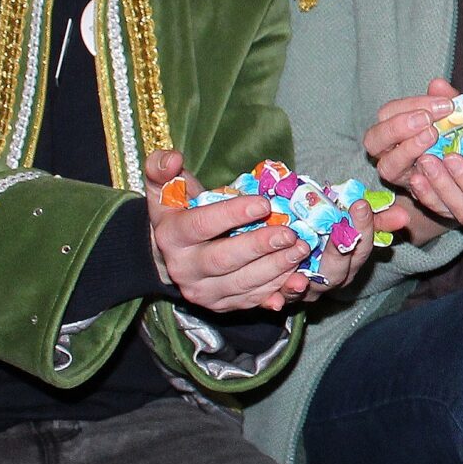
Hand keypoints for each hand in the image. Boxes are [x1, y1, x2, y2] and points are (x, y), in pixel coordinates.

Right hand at [144, 148, 314, 313]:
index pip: (200, 225)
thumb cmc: (177, 211)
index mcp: (171, 237)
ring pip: (242, 284)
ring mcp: (204, 292)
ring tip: (300, 249)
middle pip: (223, 260)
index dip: (232, 214)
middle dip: (259, 247)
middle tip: (290, 233)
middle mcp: (184, 269)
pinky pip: (252, 300)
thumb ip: (162, 168)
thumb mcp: (164, 187)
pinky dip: (277, 291)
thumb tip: (173, 158)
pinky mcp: (222, 305)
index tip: (264, 203)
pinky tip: (297, 280)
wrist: (172, 253)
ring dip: (275, 268)